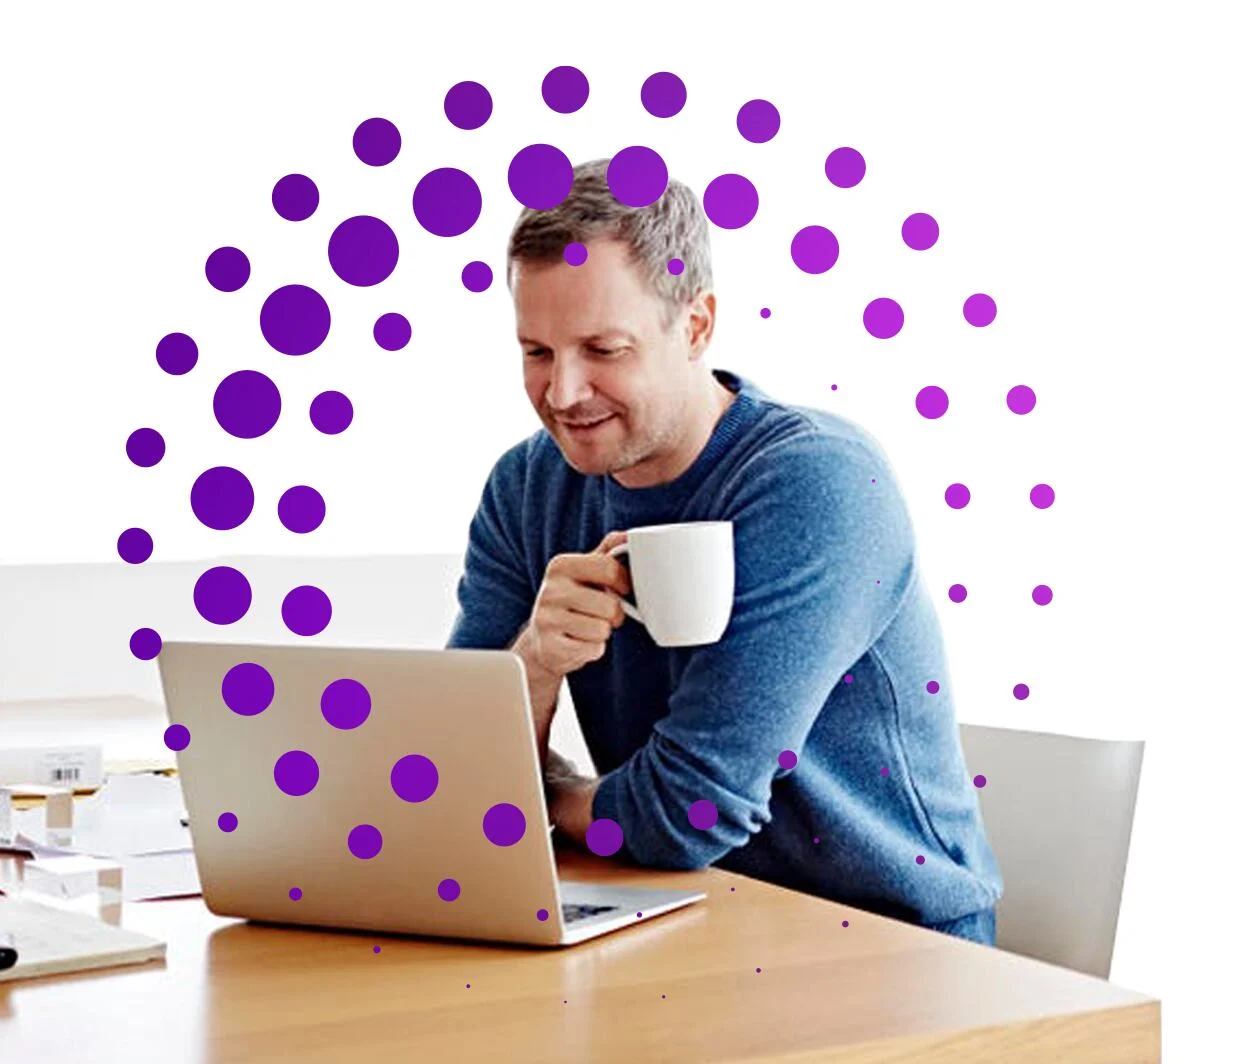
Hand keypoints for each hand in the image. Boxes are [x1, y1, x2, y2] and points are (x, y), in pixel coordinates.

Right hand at [517, 530, 630, 678]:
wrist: (542, 639)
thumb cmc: (572, 602)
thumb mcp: (586, 572)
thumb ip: (607, 552)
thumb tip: (628, 535)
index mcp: (560, 566)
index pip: (609, 568)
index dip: (624, 583)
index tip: (621, 588)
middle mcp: (550, 590)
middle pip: (610, 605)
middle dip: (614, 614)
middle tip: (601, 614)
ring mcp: (547, 620)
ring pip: (602, 629)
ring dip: (602, 633)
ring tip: (587, 627)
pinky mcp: (550, 647)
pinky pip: (593, 649)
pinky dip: (593, 649)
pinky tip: (578, 642)